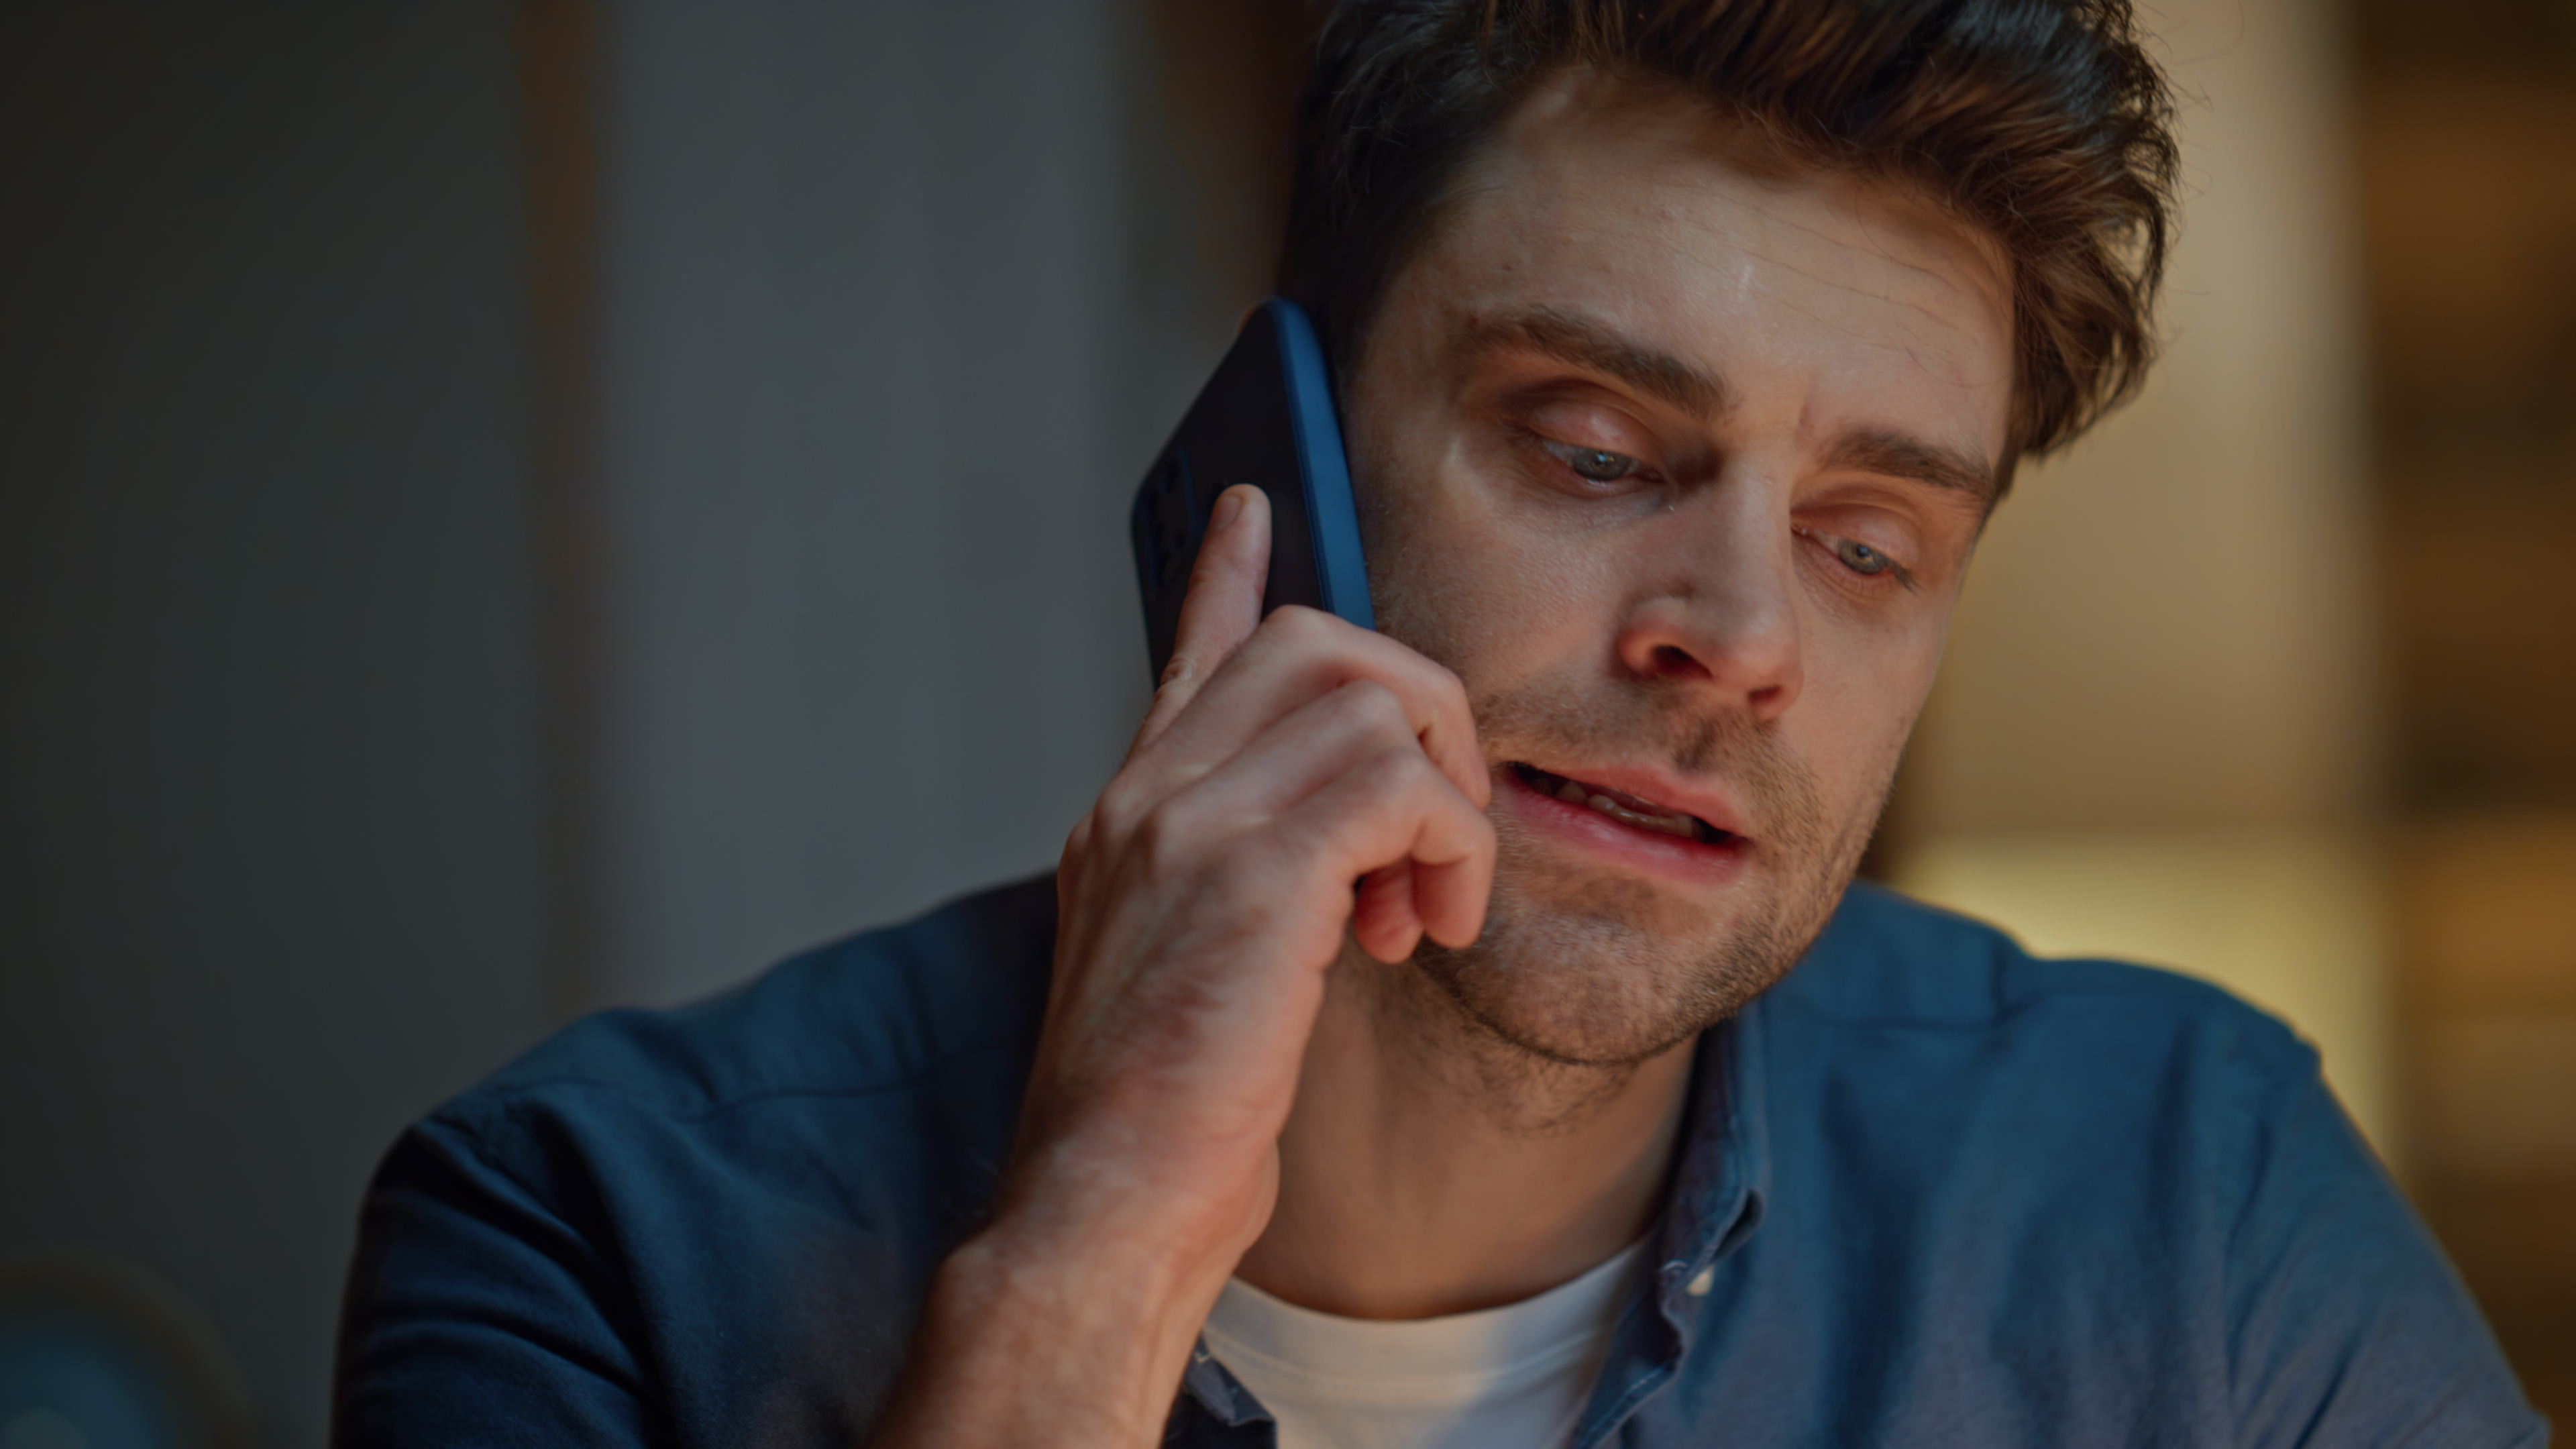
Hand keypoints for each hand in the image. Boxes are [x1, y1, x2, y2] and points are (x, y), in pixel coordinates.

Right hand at [870, 485, 1494, 1445]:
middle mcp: (1149, 797)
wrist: (1103, 1205)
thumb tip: (1348, 867)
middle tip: (1440, 834)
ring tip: (1430, 910)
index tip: (1255, 510)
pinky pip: (1398, 783)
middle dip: (1419, 715)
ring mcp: (1188, 823)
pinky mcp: (1250, 873)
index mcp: (1131, 816)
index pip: (1187, 656)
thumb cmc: (1163, 1119)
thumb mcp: (1200, 976)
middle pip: (1317, 645)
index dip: (1230, 577)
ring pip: (1371, 695)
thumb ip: (1254, 892)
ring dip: (1445, 797)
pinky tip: (1426, 928)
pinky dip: (1448, 845)